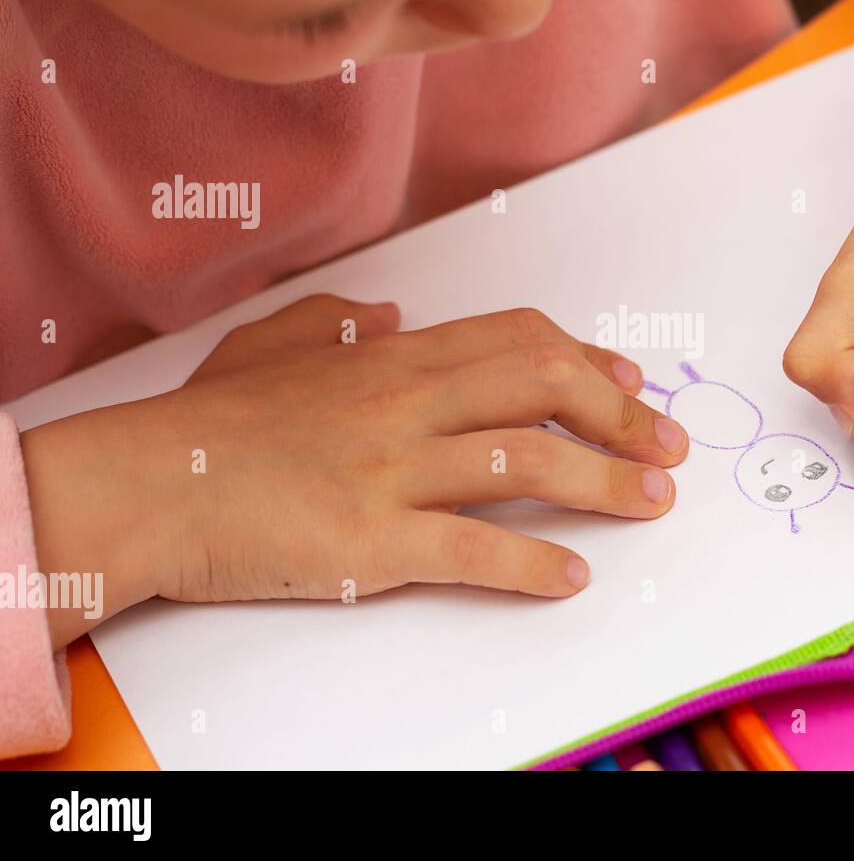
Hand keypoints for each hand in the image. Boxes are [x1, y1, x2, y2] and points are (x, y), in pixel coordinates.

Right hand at [23, 297, 687, 648]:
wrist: (144, 485)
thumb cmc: (205, 422)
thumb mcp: (270, 344)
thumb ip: (336, 321)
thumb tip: (392, 319)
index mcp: (390, 357)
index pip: (517, 340)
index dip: (586, 361)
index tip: (630, 384)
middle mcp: (404, 402)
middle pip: (542, 390)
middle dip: (621, 417)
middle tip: (668, 446)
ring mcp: (392, 471)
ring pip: (527, 465)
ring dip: (604, 485)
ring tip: (651, 504)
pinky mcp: (372, 541)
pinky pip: (475, 550)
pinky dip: (534, 565)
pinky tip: (571, 575)